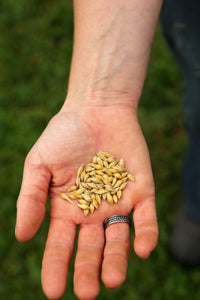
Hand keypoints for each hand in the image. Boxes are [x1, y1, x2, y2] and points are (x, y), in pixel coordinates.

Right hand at [15, 102, 157, 299]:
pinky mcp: (141, 191)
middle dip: (88, 270)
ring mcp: (118, 203)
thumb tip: (22, 237)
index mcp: (67, 210)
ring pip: (119, 239)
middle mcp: (93, 212)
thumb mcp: (39, 165)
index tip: (53, 291)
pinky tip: (141, 249)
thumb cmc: (64, 136)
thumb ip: (30, 198)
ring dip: (117, 260)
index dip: (56, 267)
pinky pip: (146, 218)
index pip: (61, 246)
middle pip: (92, 248)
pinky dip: (145, 233)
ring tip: (112, 280)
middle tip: (87, 293)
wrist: (96, 110)